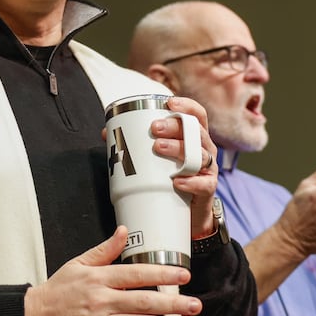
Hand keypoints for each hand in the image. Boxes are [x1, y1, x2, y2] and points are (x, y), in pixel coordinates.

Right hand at [23, 227, 201, 315]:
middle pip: (144, 302)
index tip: (184, 275)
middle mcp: (100, 302)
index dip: (162, 274)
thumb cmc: (56, 291)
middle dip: (173, 304)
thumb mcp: (77, 264)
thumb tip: (124, 231)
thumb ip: (103, 250)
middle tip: (195, 305)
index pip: (136, 274)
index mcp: (98, 279)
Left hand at [150, 96, 218, 236]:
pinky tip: (177, 181)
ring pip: (199, 155)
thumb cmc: (170, 178)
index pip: (197, 115)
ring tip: (158, 148)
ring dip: (178, 149)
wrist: (186, 213)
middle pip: (195, 131)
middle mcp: (204, 149)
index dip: (186, 106)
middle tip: (154, 127)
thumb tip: (107, 134)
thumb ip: (136, 144)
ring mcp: (208, 169)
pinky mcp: (208, 189)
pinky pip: (204, 184)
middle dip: (175, 126)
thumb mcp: (156, 158)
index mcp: (194, 137)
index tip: (169, 103)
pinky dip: (191, 182)